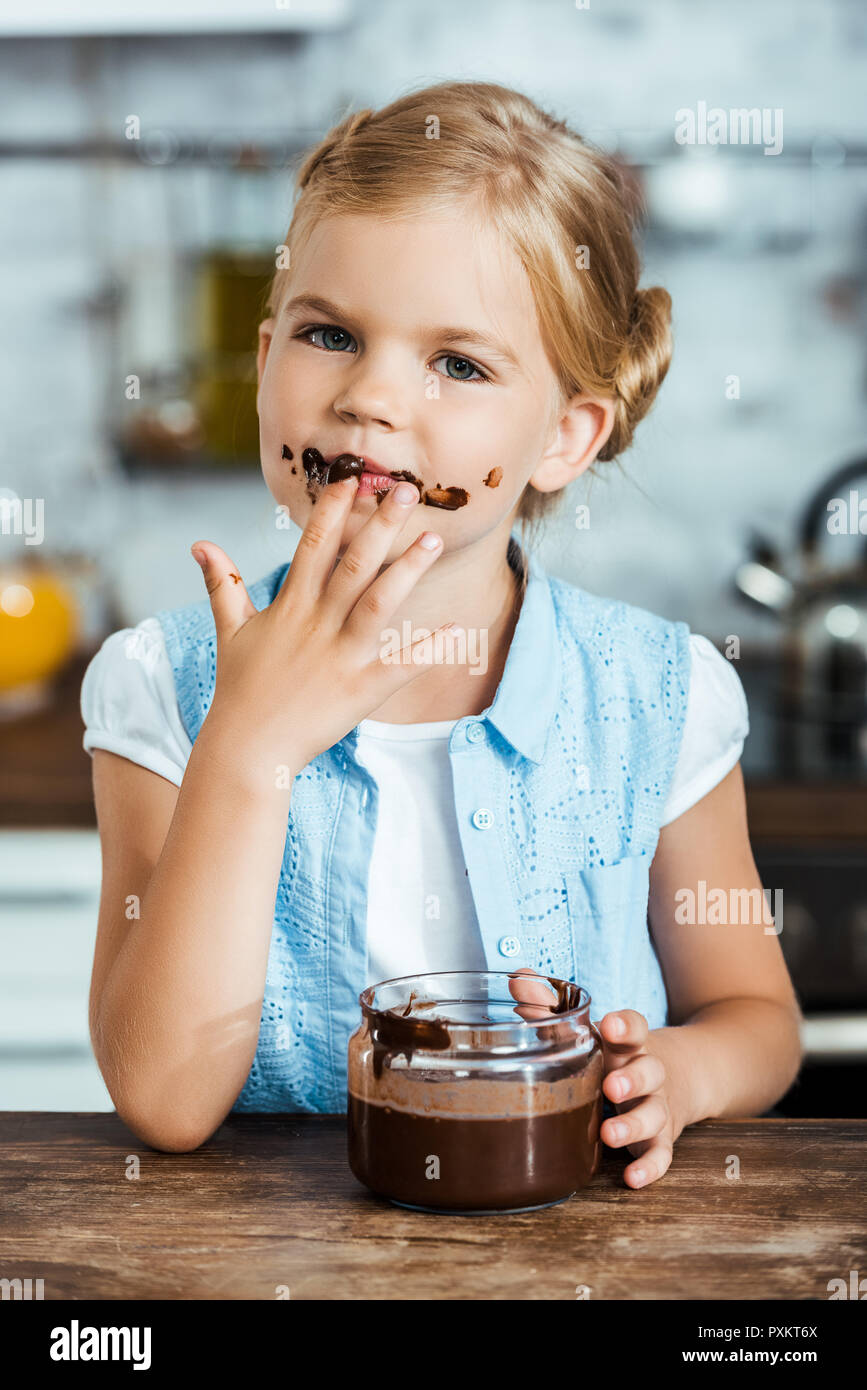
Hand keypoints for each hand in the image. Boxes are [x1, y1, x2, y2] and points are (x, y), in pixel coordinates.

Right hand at [190, 476, 461, 781]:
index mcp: (290, 607)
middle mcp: (317, 625)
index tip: (351, 478)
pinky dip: (430, 648)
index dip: (331, 509)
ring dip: (407, 572)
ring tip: (434, 542)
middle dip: (380, 526)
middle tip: (407, 491)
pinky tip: (458, 629)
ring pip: (378, 605)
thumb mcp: (230, 631)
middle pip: (352, 565)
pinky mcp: (360, 690)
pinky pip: (401, 665)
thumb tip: (200, 543)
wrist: (247, 748)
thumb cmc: (239, 689)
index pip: (313, 546)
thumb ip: (222, 583)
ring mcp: (340, 656)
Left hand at [507, 973, 676, 1188]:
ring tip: (609, 1134)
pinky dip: (651, 1167)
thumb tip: (517, 976)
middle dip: (632, 1079)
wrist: (679, 1077)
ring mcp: (657, 1106)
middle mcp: (647, 1073)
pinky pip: (661, 1154)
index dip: (626, 1025)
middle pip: (649, 1071)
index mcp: (627, 1044)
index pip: (635, 1028)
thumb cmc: (616, 1054)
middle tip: (611, 1086)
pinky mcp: (661, 1138)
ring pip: (655, 1114)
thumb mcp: (590, 1030)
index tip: (610, 1024)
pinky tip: (632, 1178)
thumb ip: (550, 1006)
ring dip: (634, 1124)